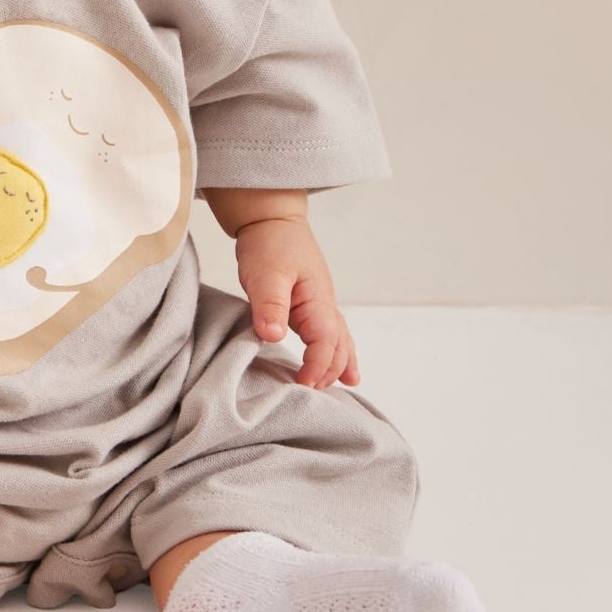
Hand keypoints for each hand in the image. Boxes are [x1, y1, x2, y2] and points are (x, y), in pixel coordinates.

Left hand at [234, 217, 361, 389]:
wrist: (271, 218)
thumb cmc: (269, 242)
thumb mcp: (266, 272)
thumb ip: (269, 303)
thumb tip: (273, 335)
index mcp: (318, 299)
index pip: (326, 342)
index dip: (316, 366)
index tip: (301, 384)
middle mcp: (325, 305)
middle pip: (338, 346)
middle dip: (329, 371)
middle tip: (310, 393)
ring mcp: (319, 304)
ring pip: (339, 340)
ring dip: (340, 363)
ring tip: (346, 386)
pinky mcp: (309, 304)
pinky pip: (328, 333)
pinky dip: (336, 350)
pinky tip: (339, 364)